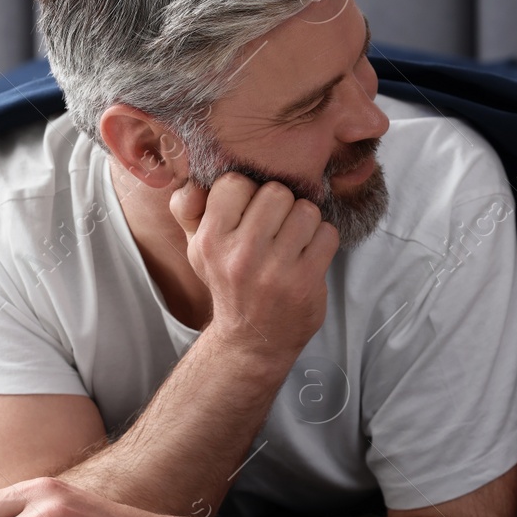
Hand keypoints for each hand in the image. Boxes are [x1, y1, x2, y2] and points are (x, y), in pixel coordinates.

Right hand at [169, 173, 339, 357]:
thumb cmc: (228, 281)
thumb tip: (195, 176)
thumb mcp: (198, 248)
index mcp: (211, 241)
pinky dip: (323, 240)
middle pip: (277, 192)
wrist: (251, 339)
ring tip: (293, 240)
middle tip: (277, 225)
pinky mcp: (306, 282)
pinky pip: (328, 234)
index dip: (248, 191)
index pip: (235, 182)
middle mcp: (241, 255)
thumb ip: (189, 208)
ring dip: (306, 221)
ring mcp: (275, 270)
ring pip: (307, 210)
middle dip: (282, 204)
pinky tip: (308, 255)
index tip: (250, 211)